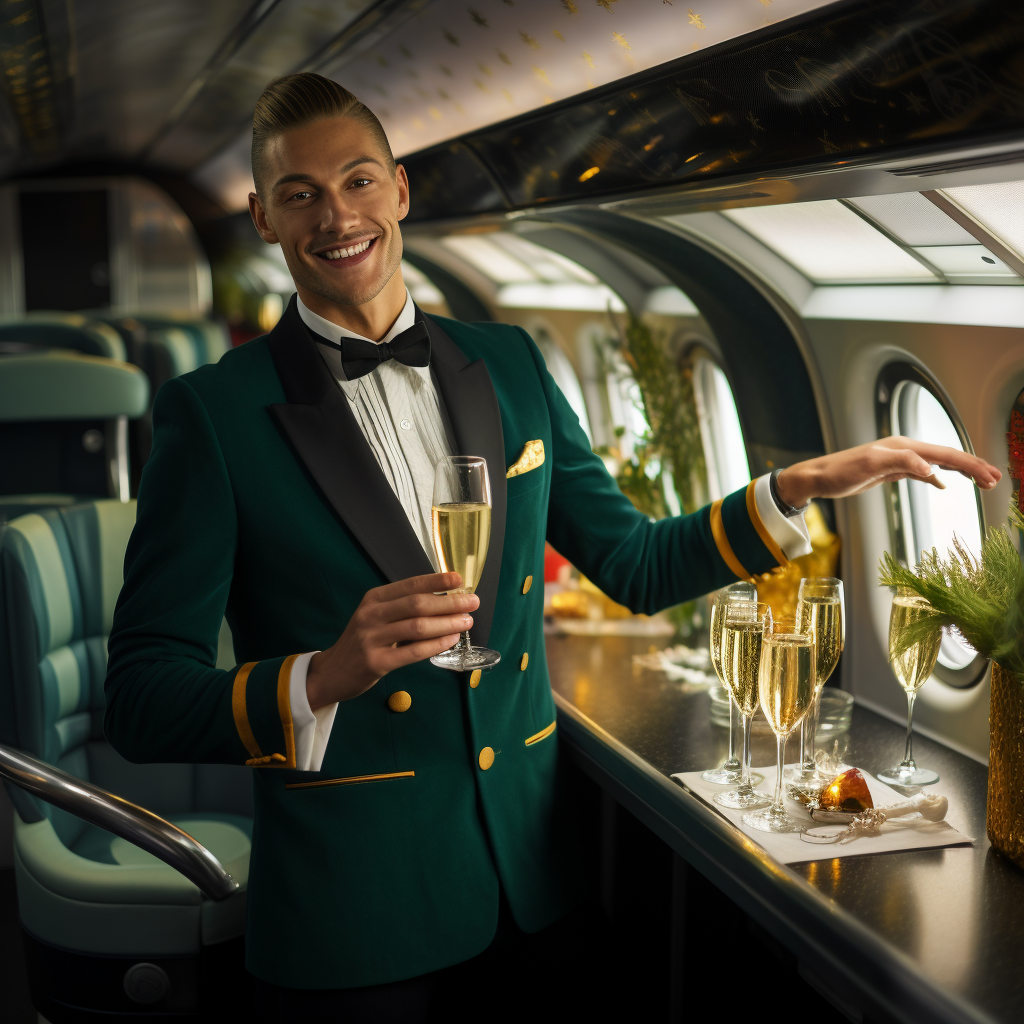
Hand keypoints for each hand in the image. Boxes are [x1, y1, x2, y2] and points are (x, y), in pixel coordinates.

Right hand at [306, 572, 476, 710]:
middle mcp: (371, 615)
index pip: (410, 585)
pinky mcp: (375, 662)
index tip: (460, 579)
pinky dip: (435, 645)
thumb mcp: (376, 616)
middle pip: (417, 604)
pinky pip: (412, 652)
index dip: (437, 580)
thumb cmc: (363, 641)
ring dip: (447, 623)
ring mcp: (371, 638)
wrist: (332, 672)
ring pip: (417, 627)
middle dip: (449, 602)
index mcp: (374, 599)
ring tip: (467, 622)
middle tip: (473, 603)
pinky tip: (450, 640)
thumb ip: (403, 607)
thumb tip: (445, 598)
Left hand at [776, 436, 1001, 506]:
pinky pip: (921, 472)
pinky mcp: (890, 470)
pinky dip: (937, 477)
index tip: (990, 477)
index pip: (944, 455)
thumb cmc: (840, 472)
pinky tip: (944, 484)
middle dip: (972, 467)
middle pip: (946, 456)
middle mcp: (904, 450)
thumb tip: (932, 471)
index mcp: (903, 447)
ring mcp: (898, 460)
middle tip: (995, 480)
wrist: (818, 478)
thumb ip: (902, 464)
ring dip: (959, 472)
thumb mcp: (870, 466)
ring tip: (981, 481)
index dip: (969, 465)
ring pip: (937, 464)